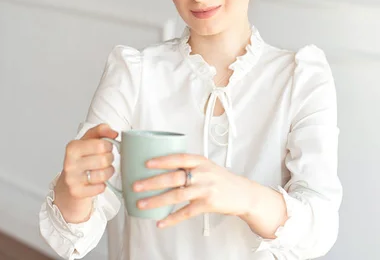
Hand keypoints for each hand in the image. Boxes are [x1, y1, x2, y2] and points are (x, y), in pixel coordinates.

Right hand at [53, 124, 117, 222]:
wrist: (69, 182)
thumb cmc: (81, 159)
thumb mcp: (89, 140)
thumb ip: (101, 131)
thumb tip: (114, 133)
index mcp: (73, 147)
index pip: (102, 145)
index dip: (109, 146)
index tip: (105, 148)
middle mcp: (70, 163)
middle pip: (104, 160)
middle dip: (109, 159)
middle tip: (105, 160)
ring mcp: (72, 179)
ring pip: (103, 174)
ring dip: (108, 173)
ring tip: (103, 170)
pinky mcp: (76, 192)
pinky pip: (100, 188)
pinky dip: (102, 185)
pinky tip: (97, 182)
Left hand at [132, 154, 253, 228]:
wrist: (243, 193)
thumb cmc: (221, 179)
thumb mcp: (207, 166)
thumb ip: (189, 166)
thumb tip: (162, 166)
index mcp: (201, 161)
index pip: (180, 158)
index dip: (163, 160)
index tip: (147, 163)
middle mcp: (203, 174)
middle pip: (174, 177)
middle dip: (152, 182)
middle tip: (136, 186)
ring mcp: (206, 189)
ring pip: (177, 194)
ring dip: (157, 200)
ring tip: (142, 204)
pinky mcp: (208, 204)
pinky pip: (186, 212)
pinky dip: (172, 218)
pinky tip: (161, 222)